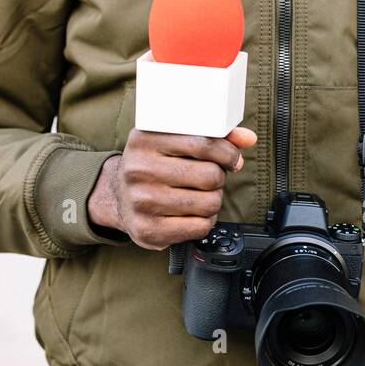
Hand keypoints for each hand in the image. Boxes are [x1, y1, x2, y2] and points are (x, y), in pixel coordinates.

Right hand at [87, 126, 257, 249]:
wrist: (116, 196)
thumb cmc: (152, 163)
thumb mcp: (172, 140)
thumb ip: (212, 135)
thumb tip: (247, 138)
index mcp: (145, 139)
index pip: (202, 143)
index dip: (227, 153)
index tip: (232, 159)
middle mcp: (139, 169)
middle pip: (209, 175)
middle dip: (218, 178)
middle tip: (210, 178)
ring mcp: (142, 201)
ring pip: (209, 203)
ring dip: (213, 200)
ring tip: (201, 194)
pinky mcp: (148, 230)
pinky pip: (200, 227)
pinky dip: (205, 220)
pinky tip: (194, 212)